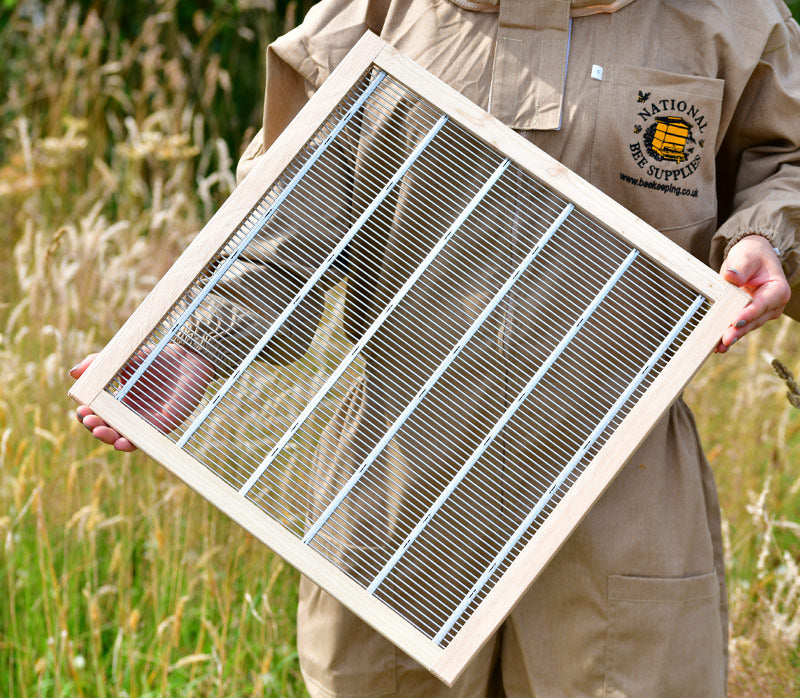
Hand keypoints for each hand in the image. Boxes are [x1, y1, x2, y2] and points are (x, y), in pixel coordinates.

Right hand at [69, 344, 214, 450]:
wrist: (187, 359)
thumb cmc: (155, 358)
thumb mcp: (123, 359)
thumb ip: (99, 363)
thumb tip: (73, 373)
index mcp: (115, 399)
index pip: (94, 412)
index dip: (85, 413)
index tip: (81, 409)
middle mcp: (127, 412)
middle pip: (104, 427)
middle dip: (93, 426)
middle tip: (89, 420)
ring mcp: (143, 421)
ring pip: (119, 437)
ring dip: (107, 437)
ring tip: (100, 430)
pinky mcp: (160, 426)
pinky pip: (142, 440)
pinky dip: (129, 444)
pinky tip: (120, 442)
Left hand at [716, 235, 790, 352]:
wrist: (751, 258)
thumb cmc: (751, 256)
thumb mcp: (746, 257)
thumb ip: (740, 268)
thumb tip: (731, 277)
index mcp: (777, 289)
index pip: (762, 304)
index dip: (749, 313)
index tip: (736, 320)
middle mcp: (773, 304)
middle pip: (755, 320)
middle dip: (739, 330)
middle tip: (726, 339)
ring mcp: (762, 313)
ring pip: (747, 327)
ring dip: (733, 336)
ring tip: (720, 347)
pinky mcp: (750, 316)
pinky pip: (740, 327)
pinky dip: (729, 334)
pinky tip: (718, 346)